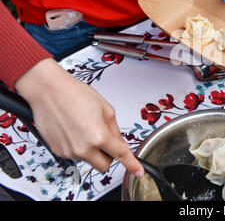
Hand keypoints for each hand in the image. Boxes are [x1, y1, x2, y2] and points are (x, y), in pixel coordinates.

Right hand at [15, 58, 143, 177]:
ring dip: (92, 150)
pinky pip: (75, 155)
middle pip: (104, 165)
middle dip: (109, 155)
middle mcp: (83, 148)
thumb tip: (120, 143)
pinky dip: (79, 146)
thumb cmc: (75, 94)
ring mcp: (69, 152)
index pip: (120, 154)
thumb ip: (115, 130)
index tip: (138, 171)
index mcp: (99, 137)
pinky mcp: (58, 151)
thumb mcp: (106, 109)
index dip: (131, 164)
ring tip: (85, 127)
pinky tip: (74, 130)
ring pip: (89, 160)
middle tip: (106, 139)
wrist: (48, 91)